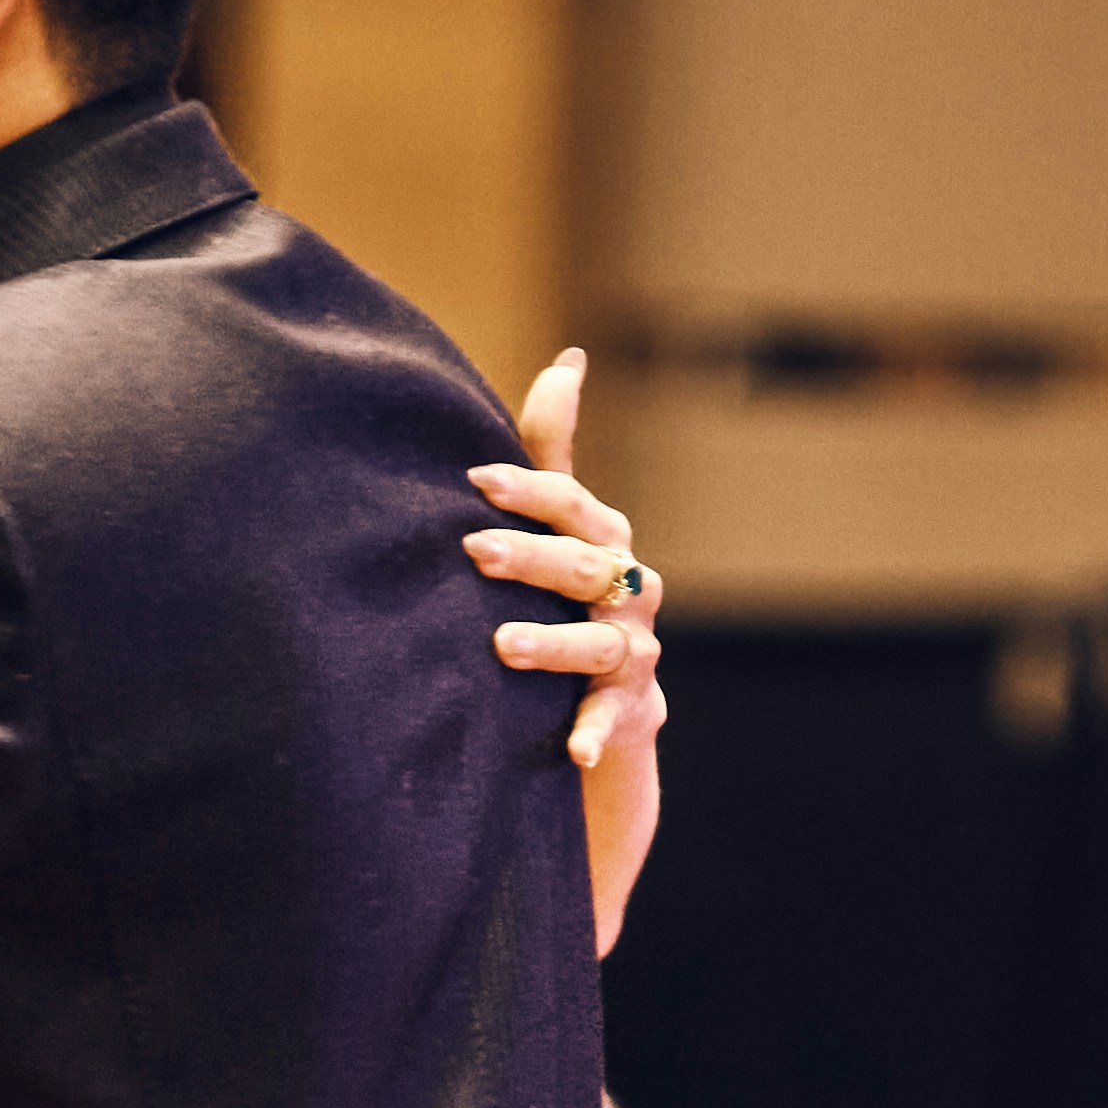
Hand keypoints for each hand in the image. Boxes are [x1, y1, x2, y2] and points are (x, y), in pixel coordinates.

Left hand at [465, 346, 664, 795]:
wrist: (606, 704)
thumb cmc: (568, 598)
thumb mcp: (559, 529)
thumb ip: (552, 453)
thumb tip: (570, 359)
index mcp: (603, 539)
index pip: (571, 503)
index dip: (528, 490)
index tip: (473, 480)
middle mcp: (628, 588)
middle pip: (586, 565)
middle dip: (532, 557)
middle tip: (473, 551)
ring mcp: (634, 650)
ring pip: (601, 642)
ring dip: (555, 643)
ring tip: (503, 646)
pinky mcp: (635, 707)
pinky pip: (617, 717)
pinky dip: (597, 732)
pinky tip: (575, 748)